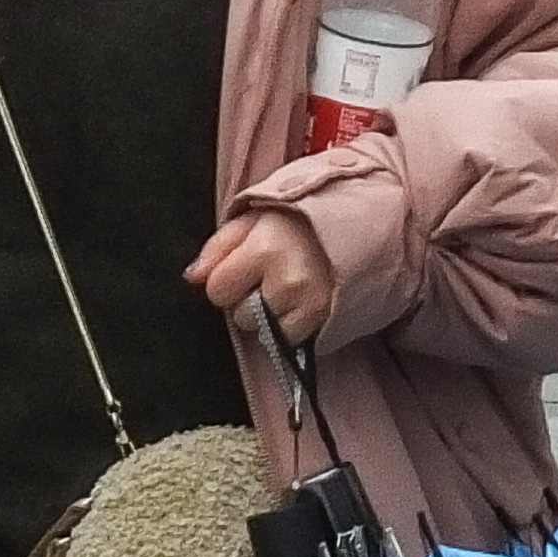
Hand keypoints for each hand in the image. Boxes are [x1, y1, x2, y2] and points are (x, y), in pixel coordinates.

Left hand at [190, 208, 336, 344]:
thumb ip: (219, 246)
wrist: (365, 221)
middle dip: (250, 300)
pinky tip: (304, 302)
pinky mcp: (328, 320)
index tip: (246, 268)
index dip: (228, 281)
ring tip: (291, 287)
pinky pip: (291, 339)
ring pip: (265, 332)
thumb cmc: (303, 219)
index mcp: (265, 248)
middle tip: (273, 276)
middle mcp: (287, 280)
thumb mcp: (256, 217)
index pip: (217, 290)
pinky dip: (293, 326)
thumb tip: (192, 277)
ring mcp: (310, 304)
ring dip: (272, 316)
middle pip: (241, 316)